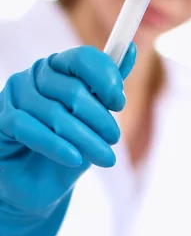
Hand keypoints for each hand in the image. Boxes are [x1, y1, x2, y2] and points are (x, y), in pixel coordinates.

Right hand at [0, 44, 134, 214]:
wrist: (40, 186)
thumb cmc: (69, 148)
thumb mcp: (94, 120)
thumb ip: (108, 87)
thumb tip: (132, 50)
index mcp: (58, 68)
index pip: (82, 58)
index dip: (104, 78)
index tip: (119, 103)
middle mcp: (34, 77)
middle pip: (72, 90)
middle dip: (99, 118)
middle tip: (114, 138)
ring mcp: (14, 97)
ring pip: (55, 113)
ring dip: (85, 139)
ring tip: (105, 158)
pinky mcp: (1, 122)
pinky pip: (30, 129)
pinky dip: (56, 146)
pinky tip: (75, 160)